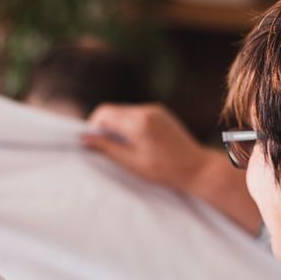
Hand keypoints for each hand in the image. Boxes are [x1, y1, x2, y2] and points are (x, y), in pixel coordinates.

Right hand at [82, 103, 211, 191]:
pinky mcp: (162, 113)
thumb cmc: (164, 170)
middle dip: (105, 126)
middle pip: (114, 110)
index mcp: (138, 122)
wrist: (196, 168)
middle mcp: (146, 110)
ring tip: (122, 147)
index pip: (104, 113)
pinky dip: (130, 124)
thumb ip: (106, 148)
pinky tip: (136, 142)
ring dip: (117, 125)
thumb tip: (84, 139)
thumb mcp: (131, 162)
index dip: (93, 126)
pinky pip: (138, 114)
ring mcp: (155, 110)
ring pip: (125, 111)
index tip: (92, 142)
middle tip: (105, 147)